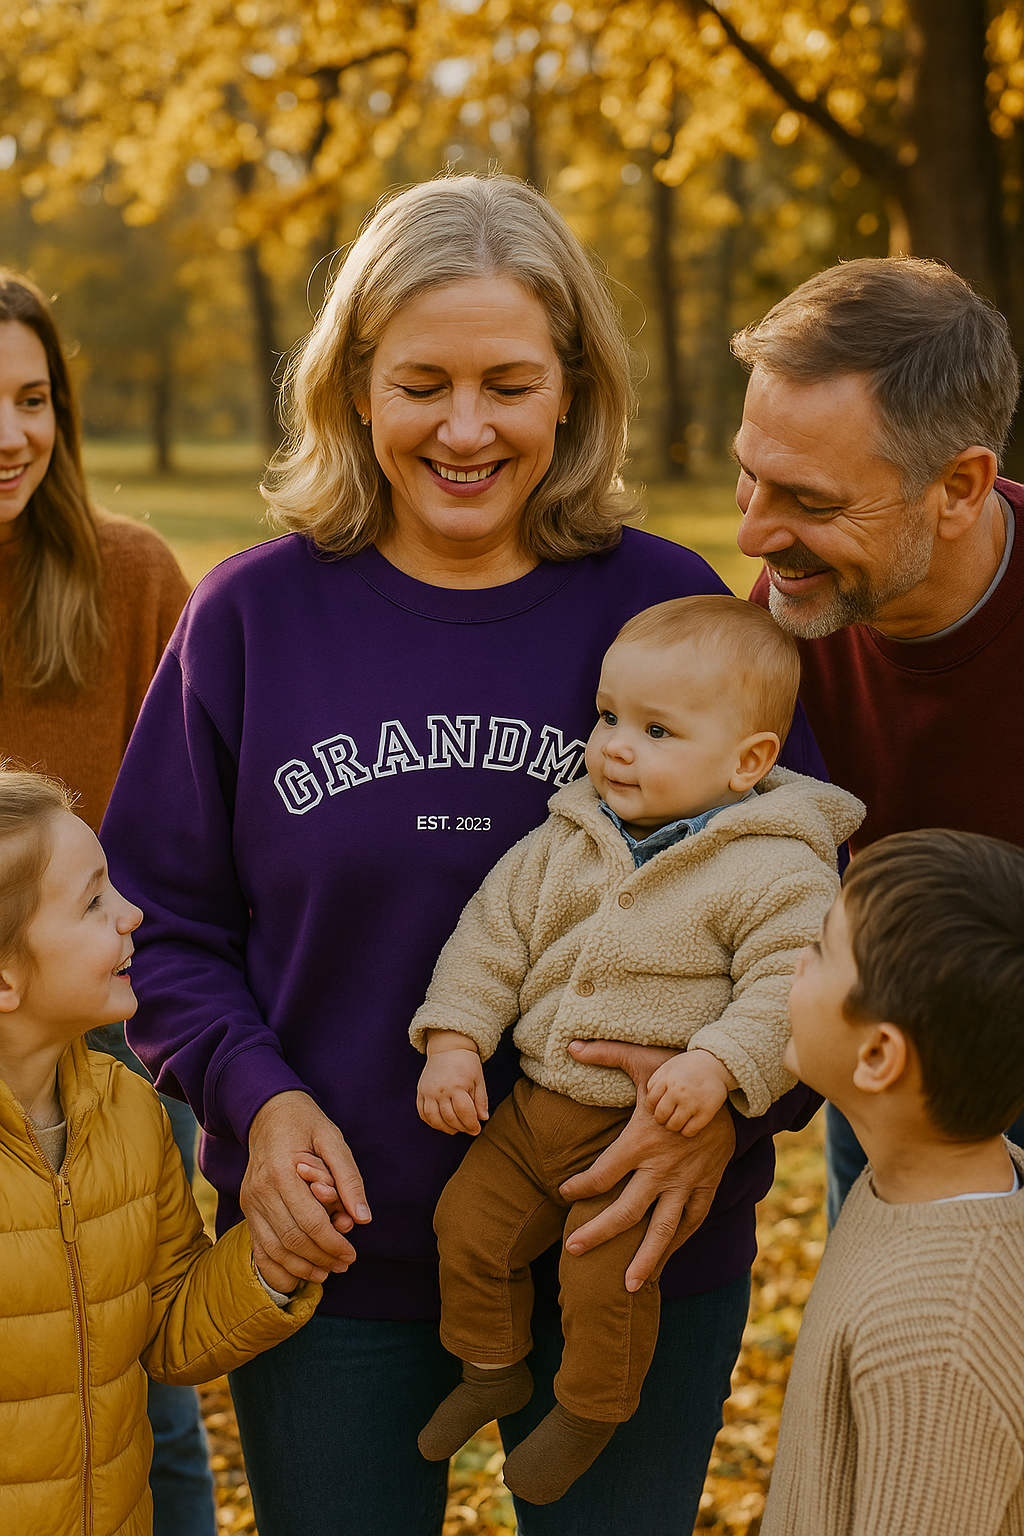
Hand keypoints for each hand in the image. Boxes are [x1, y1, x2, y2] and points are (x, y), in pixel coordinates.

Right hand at [240, 1090, 371, 1292]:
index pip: (311, 1223)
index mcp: (283, 1172)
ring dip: (301, 1267)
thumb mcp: (334, 1140)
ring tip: (326, 1272)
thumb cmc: (306, 1124)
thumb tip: (362, 1219)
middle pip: (293, 1240)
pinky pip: (258, 1247)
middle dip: (321, 1259)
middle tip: (344, 1264)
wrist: (269, 1112)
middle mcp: (261, 1190)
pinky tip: (298, 1275)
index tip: (352, 1254)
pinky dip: (277, 1267)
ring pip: (275, 1249)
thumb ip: (349, 1178)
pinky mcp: (246, 1207)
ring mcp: (250, 1201)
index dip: (333, 1244)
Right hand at [417, 1035, 488, 1135]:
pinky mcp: (421, 1092)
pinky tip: (441, 1123)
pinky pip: (423, 1113)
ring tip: (455, 1129)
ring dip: (445, 1128)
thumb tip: (483, 1118)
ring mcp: (428, 1091)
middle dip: (461, 1128)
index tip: (476, 1129)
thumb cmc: (466, 1064)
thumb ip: (481, 1100)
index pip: (464, 1112)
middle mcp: (440, 1090)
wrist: (448, 1048)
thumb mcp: (478, 1079)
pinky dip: (431, 1122)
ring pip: (434, 1119)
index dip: (471, 1124)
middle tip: (468, 1130)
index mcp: (457, 1085)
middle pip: (449, 1117)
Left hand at [559, 1041, 734, 1292]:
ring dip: (644, 1257)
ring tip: (627, 1286)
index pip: (601, 1173)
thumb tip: (570, 1044)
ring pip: (662, 1228)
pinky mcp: (707, 1185)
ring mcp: (686, 1181)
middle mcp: (661, 1167)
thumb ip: (604, 1054)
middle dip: (598, 1232)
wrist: (727, 1084)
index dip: (579, 1186)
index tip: (564, 1193)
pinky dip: (677, 1242)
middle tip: (574, 1250)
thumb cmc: (679, 1072)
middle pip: (625, 1210)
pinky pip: (691, 1220)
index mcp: (640, 1140)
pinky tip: (662, 1261)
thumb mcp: (642, 1061)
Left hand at [645, 1049, 734, 1135]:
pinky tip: (688, 1123)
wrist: (715, 1063)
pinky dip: (686, 1131)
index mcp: (667, 1080)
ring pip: (674, 1126)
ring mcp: (692, 1103)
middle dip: (661, 1119)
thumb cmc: (688, 1066)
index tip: (657, 1108)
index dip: (651, 1108)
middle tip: (666, 1117)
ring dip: (672, 1125)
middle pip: (660, 1116)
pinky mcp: (706, 1112)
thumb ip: (655, 1082)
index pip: (650, 1102)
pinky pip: (690, 1131)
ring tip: (676, 1120)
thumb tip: (648, 1101)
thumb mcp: (668, 1067)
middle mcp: (678, 1092)